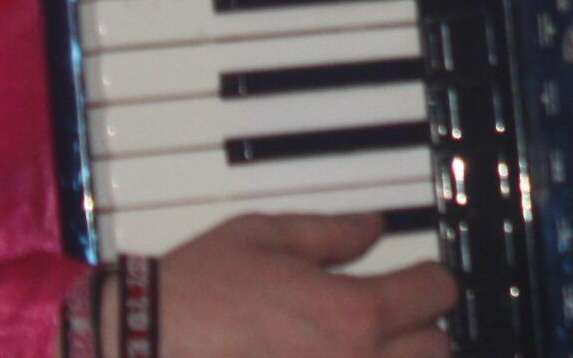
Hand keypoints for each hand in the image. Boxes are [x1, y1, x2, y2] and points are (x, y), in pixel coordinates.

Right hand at [159, 211, 457, 356]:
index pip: (437, 292)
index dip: (430, 279)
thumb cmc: (191, 296)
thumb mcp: (262, 238)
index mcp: (352, 311)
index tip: (417, 278)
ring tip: (362, 348)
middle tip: (391, 320)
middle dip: (421, 331)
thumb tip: (373, 227)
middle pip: (437, 350)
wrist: (135, 348)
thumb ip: (330, 233)